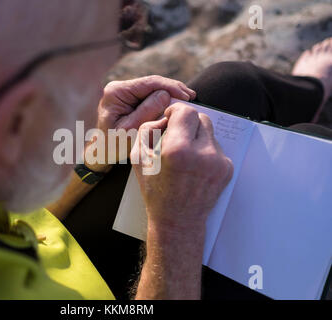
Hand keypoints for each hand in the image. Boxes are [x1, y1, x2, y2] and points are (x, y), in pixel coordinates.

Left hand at [84, 76, 195, 172]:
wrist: (102, 152)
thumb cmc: (114, 144)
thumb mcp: (131, 130)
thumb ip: (146, 111)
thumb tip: (165, 95)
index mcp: (116, 92)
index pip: (149, 83)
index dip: (171, 88)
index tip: (187, 96)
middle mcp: (119, 88)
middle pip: (153, 83)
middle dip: (173, 89)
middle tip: (192, 97)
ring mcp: (124, 93)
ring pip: (153, 88)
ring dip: (170, 94)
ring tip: (188, 99)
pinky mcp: (130, 99)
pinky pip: (150, 96)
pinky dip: (164, 100)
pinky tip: (177, 103)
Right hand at [131, 102, 233, 230]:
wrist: (178, 220)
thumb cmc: (155, 191)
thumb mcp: (138, 158)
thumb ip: (148, 130)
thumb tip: (164, 118)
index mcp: (178, 150)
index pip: (185, 111)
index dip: (175, 111)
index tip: (170, 118)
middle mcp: (202, 154)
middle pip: (201, 117)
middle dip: (187, 122)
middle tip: (176, 136)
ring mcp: (218, 162)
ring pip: (210, 132)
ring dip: (197, 136)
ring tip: (185, 155)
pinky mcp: (227, 169)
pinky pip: (216, 147)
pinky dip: (205, 151)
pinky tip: (195, 166)